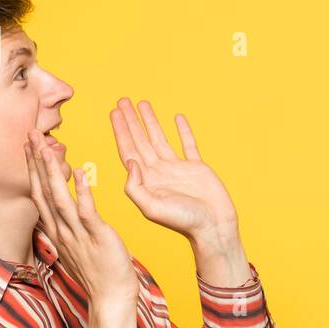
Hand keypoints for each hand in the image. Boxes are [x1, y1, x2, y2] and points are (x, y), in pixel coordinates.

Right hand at [24, 129, 138, 308]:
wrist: (110, 299)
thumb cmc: (98, 274)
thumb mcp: (76, 249)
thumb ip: (68, 230)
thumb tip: (62, 218)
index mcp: (58, 232)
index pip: (40, 195)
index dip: (33, 170)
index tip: (29, 148)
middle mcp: (62, 231)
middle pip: (43, 191)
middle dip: (35, 162)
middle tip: (30, 135)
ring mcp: (77, 234)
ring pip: (59, 198)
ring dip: (50, 171)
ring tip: (45, 147)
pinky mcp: (96, 237)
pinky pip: (86, 211)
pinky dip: (81, 191)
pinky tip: (77, 171)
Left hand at [109, 99, 239, 242]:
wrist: (213, 226)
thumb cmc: (183, 222)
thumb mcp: (151, 208)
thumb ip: (135, 187)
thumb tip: (131, 162)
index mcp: (146, 181)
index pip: (128, 150)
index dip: (120, 131)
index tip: (115, 112)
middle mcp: (159, 172)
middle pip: (140, 140)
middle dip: (131, 121)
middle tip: (123, 100)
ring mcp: (177, 168)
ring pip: (160, 138)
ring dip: (151, 121)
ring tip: (143, 103)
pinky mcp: (196, 167)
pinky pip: (188, 144)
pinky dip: (182, 130)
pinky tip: (176, 117)